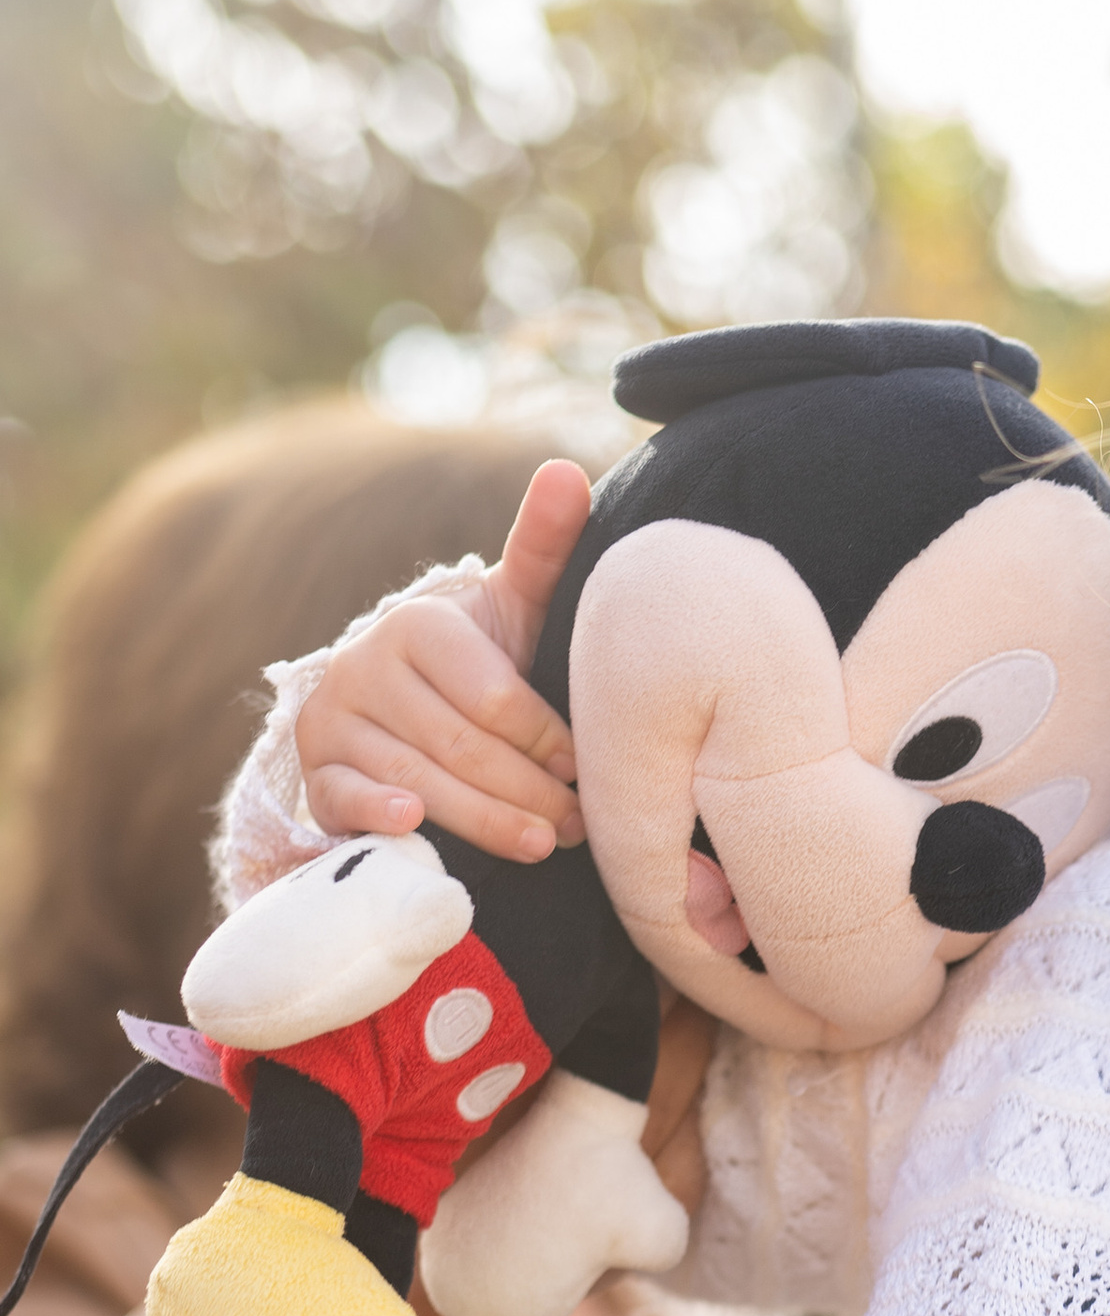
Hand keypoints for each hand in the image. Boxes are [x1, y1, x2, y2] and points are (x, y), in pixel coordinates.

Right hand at [300, 458, 591, 858]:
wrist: (401, 708)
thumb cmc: (478, 664)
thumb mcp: (513, 607)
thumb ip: (544, 548)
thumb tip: (566, 471)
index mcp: (417, 624)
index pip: (494, 697)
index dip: (548, 740)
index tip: (587, 770)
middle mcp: (364, 663)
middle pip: (461, 745)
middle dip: (528, 791)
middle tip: (578, 823)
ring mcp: (334, 719)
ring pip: (418, 780)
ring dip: (486, 821)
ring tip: (544, 844)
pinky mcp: (316, 772)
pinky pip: (347, 799)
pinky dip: (381, 814)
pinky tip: (414, 826)